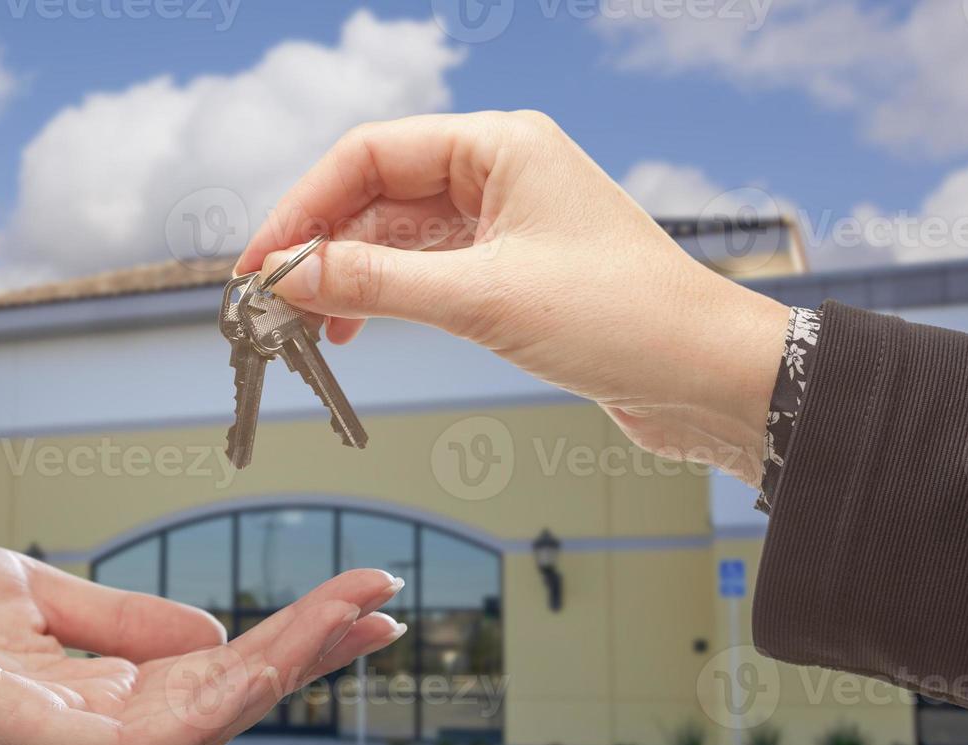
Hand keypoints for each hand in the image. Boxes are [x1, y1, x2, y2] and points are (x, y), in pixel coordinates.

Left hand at [0, 522, 404, 744]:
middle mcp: (89, 731)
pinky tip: (266, 657)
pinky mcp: (38, 744)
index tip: (357, 597)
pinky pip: (147, 736)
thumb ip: (119, 621)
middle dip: (308, 655)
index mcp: (92, 694)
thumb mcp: (36, 593)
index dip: (288, 642)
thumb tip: (210, 632)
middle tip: (383, 603)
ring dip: (282, 669)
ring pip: (203, 722)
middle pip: (225, 703)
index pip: (214, 675)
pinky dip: (215, 699)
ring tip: (350, 616)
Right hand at [234, 111, 789, 485]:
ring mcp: (503, 222)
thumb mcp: (484, 298)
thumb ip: (379, 285)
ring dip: (348, 277)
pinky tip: (354, 327)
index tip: (262, 259)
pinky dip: (384, 298)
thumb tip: (294, 275)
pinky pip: (425, 272)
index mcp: (499, 145)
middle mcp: (498, 172)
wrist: (705, 377)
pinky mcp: (509, 271)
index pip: (371, 154)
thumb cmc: (624, 318)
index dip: (305, 206)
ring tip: (307, 325)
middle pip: (377, 193)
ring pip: (397, 237)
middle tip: (272, 299)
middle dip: (321, 244)